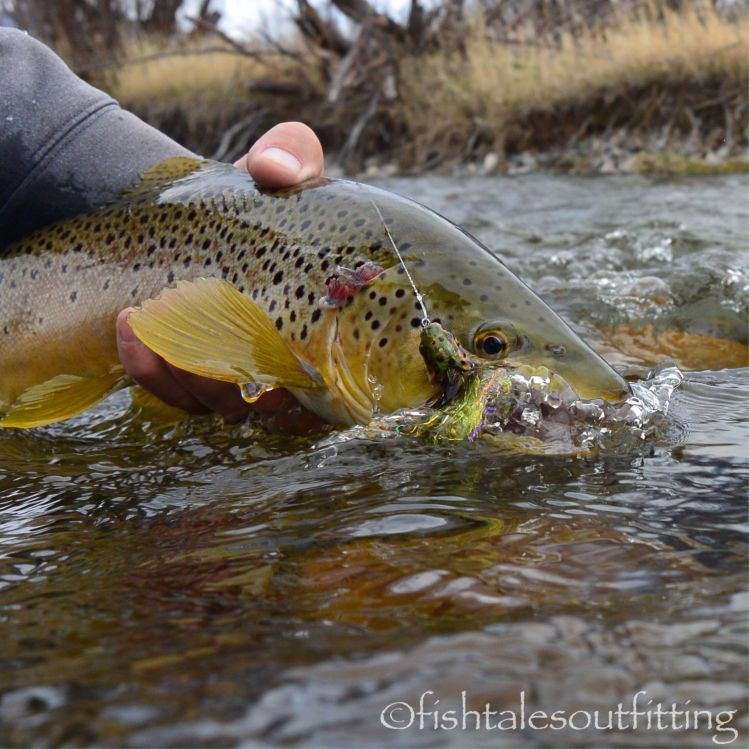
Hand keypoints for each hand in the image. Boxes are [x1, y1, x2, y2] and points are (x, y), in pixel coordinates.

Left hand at [116, 122, 324, 424]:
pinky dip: (148, 368)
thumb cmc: (259, 196)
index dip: (298, 389)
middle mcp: (287, 361)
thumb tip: (274, 170)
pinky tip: (129, 324)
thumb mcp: (280, 165)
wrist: (210, 210)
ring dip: (178, 374)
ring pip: (215, 406)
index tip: (269, 364)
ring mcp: (239, 370)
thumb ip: (290, 155)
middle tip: (190, 329)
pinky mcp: (193, 373)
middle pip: (266, 407)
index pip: (328, 385)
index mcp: (323, 326)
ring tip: (141, 317)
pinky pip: (173, 394)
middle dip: (222, 381)